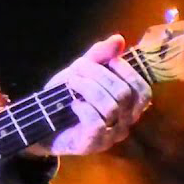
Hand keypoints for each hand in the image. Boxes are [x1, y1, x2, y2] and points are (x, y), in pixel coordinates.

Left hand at [26, 34, 151, 155]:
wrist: (41, 122)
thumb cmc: (67, 96)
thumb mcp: (82, 72)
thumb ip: (100, 56)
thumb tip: (118, 39)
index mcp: (128, 107)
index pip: (142, 91)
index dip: (126, 71)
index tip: (106, 61)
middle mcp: (124, 124)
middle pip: (123, 94)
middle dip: (98, 74)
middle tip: (77, 67)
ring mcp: (110, 137)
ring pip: (111, 107)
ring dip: (87, 87)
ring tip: (71, 82)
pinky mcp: (93, 144)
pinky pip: (97, 123)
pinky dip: (83, 107)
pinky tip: (72, 103)